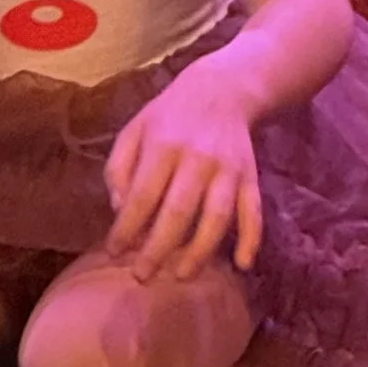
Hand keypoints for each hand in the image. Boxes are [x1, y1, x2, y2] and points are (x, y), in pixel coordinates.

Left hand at [106, 61, 262, 282]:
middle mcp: (197, 159)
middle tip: (142, 277)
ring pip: (217, 217)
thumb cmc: (169, 116)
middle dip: (158, 250)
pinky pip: (253, 211)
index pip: (142, 196)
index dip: (126, 228)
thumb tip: (120, 210)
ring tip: (182, 276)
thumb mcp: (134, 130)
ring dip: (200, 251)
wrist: (223, 89)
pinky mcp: (250, 176)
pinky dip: (251, 239)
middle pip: (178, 212)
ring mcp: (228, 170)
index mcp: (163, 146)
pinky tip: (242, 264)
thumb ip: (119, 169)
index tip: (113, 251)